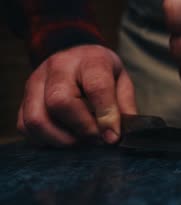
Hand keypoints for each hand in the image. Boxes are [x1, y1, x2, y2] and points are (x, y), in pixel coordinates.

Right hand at [17, 45, 136, 146]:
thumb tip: (118, 135)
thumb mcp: (122, 82)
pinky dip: (44, 140)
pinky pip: (25, 126)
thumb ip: (125, 107)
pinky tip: (63, 139)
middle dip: (82, 129)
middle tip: (97, 140)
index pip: (96, 87)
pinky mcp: (24, 98)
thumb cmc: (102, 72)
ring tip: (80, 142)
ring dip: (61, 139)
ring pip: (37, 118)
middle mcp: (58, 67)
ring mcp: (36, 82)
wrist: (75, 54)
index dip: (106, 116)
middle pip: (60, 102)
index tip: (112, 136)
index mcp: (90, 60)